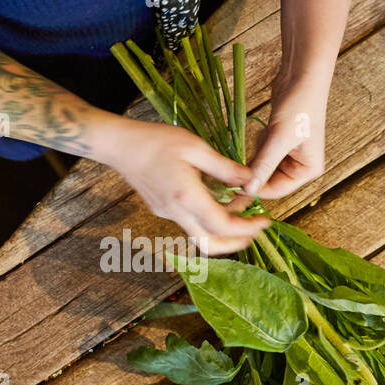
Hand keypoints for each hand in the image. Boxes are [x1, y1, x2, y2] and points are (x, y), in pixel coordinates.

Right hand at [101, 119, 268, 254]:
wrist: (120, 146)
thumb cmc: (155, 141)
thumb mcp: (195, 147)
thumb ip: (224, 168)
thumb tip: (250, 180)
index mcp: (186, 197)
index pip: (223, 226)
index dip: (247, 228)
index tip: (264, 221)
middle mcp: (176, 212)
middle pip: (210, 243)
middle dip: (236, 242)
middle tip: (255, 230)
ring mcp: (166, 213)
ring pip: (199, 236)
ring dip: (221, 230)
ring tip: (239, 211)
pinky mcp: (161, 209)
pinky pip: (188, 222)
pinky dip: (206, 218)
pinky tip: (216, 200)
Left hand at [245, 64, 329, 198]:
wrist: (303, 75)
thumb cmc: (299, 105)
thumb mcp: (279, 138)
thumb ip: (263, 165)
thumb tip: (248, 190)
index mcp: (308, 170)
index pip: (276, 190)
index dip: (254, 189)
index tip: (231, 187)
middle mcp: (301, 165)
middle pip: (268, 179)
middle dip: (254, 169)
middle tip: (236, 165)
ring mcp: (290, 153)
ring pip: (262, 165)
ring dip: (256, 154)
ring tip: (266, 134)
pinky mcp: (280, 140)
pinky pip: (262, 151)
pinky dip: (258, 143)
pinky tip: (267, 128)